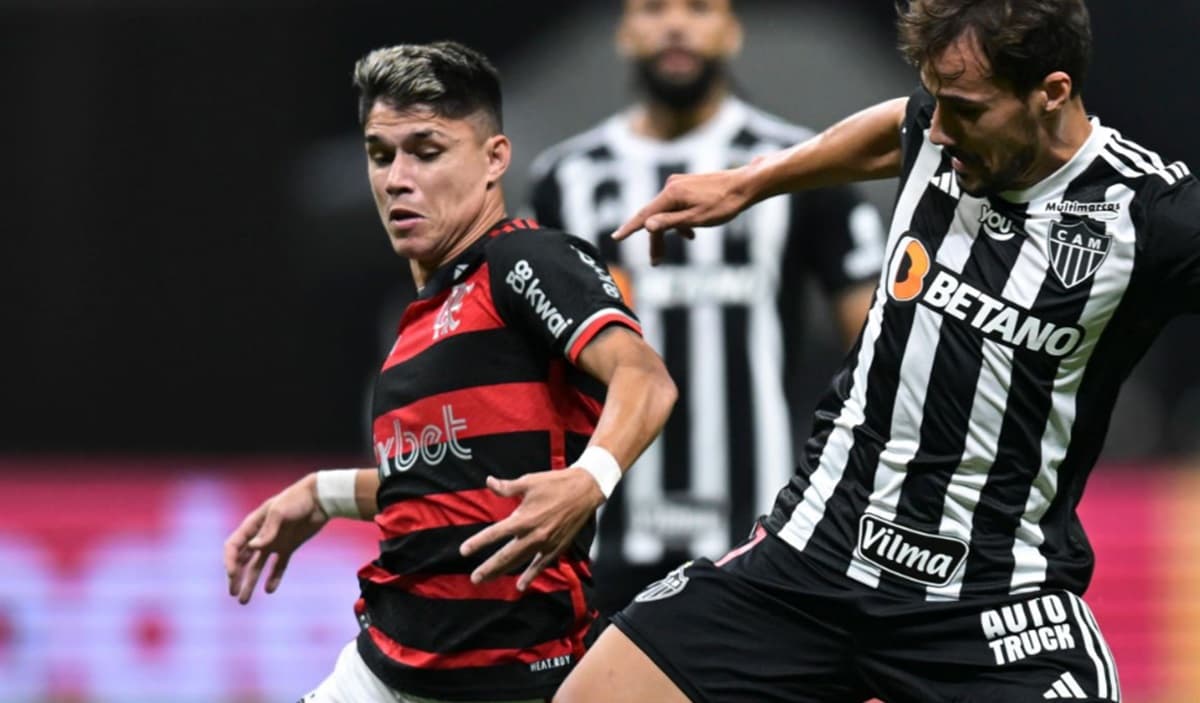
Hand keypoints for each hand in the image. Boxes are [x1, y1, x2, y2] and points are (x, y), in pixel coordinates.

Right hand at [223, 474, 328, 603]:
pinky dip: (273, 578)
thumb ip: (267, 530)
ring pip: (258, 566)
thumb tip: (253, 547)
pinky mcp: (289, 547)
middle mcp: (261, 535)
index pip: (234, 546)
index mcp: (253, 524)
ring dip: (250, 582)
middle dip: (236, 577)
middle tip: (233, 593)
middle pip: (242, 559)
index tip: (232, 575)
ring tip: (244, 600)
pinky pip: (278, 566)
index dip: (229, 561)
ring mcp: (275, 542)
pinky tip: (269, 590)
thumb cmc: (297, 499)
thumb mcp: (280, 511)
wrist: (321, 498)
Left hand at [459, 468, 604, 590]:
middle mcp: (533, 535)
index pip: (496, 533)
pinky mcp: (557, 547)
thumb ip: (507, 487)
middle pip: (506, 555)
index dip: (479, 542)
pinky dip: (531, 576)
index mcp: (524, 518)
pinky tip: (521, 585)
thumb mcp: (529, 481)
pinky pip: (541, 565)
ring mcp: (546, 544)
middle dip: (489, 568)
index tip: (464, 551)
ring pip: (520, 562)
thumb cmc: (556, 483)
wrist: (585, 490)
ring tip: (488, 580)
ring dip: (503, 572)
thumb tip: (489, 482)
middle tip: (475, 578)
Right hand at [611, 166, 754, 263]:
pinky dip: (679, 220)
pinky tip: (690, 233)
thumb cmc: (724, 204)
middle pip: (655, 216)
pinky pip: (676, 206)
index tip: (616, 238)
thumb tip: (647, 225)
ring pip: (666, 212)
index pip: (645, 215)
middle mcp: (672, 186)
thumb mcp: (697, 219)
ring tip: (679, 246)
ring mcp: (680, 184)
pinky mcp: (687, 186)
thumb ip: (670, 222)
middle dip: (656, 239)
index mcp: (671, 194)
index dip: (629, 228)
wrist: (745, 185)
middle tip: (656, 262)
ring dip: (669, 231)